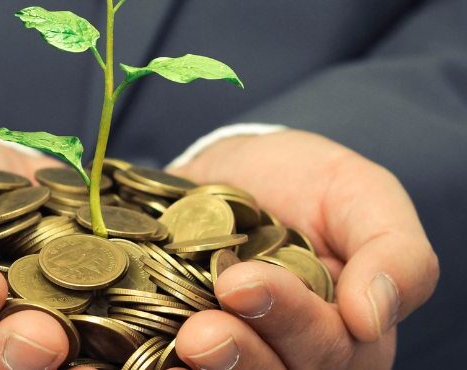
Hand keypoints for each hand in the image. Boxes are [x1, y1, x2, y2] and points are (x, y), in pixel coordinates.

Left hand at [168, 130, 438, 369]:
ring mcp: (241, 350)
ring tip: (184, 342)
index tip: (242, 284)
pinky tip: (147, 364)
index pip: (331, 348)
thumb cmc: (310, 184)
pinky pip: (183, 369)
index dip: (290, 320)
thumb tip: (371, 318)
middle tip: (202, 332)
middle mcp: (291, 352)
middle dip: (243, 353)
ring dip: (210, 367)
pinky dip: (166, 368)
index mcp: (345, 333)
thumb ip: (395, 254)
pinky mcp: (187, 344)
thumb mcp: (364, 197)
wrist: (235, 170)